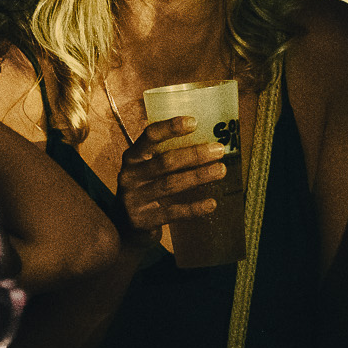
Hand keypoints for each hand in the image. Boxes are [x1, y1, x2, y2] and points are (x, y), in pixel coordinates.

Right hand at [116, 115, 227, 242]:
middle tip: (219, 150)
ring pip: (170, 184)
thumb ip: (165, 154)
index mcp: (132, 157)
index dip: (170, 128)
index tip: (194, 122)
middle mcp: (130, 176)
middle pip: (165, 162)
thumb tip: (206, 140)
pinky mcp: (142, 220)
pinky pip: (173, 212)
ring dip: (198, 176)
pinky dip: (194, 208)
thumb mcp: (147, 168)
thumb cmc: (145, 188)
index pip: (149, 137)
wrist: (125, 225)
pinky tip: (211, 203)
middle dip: (194, 154)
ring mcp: (134, 199)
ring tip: (221, 170)